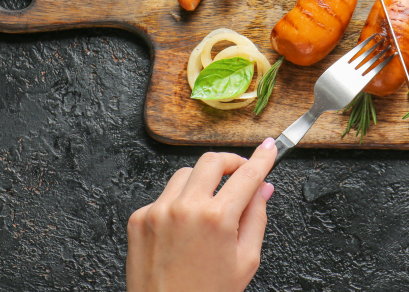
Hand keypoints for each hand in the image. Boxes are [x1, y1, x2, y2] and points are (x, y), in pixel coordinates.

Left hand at [126, 138, 276, 291]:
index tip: (269, 147)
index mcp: (217, 219)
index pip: (247, 174)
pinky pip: (164, 196)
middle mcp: (186, 208)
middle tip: (240, 172)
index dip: (263, 158)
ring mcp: (158, 211)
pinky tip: (184, 227)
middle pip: (212, 160)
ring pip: (186, 174)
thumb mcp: (245, 261)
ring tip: (209, 206)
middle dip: (231, 161)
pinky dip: (178, 202)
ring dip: (203, 181)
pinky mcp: (139, 218)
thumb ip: (256, 218)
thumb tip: (263, 189)